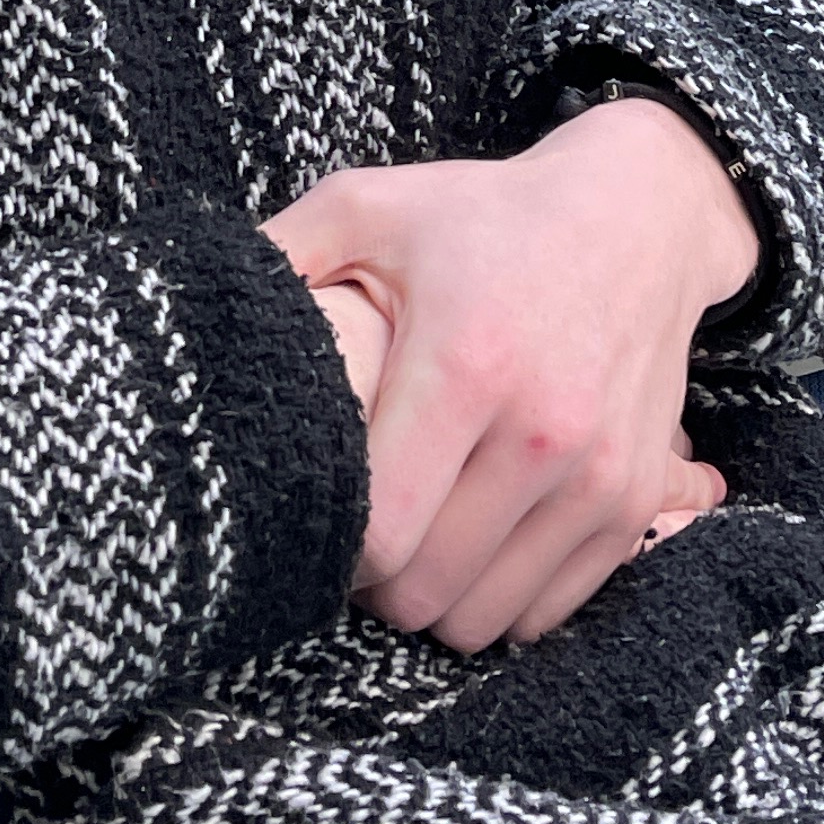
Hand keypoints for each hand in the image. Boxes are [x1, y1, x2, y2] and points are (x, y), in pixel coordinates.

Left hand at [267, 97, 759, 653]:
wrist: (638, 218)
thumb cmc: (485, 215)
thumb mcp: (370, 205)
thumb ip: (279, 255)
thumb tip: (185, 310)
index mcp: (464, 362)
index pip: (381, 530)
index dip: (330, 550)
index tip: (315, 517)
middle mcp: (542, 429)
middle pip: (427, 591)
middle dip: (374, 587)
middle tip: (355, 539)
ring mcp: (599, 473)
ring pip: (485, 618)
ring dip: (434, 600)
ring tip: (411, 540)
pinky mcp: (636, 499)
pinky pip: (547, 610)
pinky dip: (500, 598)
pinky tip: (473, 542)